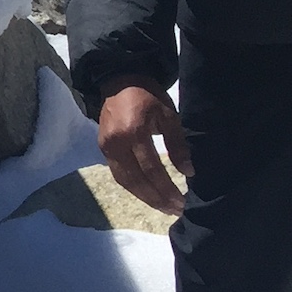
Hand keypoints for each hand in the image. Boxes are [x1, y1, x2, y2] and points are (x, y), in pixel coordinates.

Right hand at [98, 81, 192, 215]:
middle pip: (136, 180)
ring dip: (144, 197)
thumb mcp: (168, 116)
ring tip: (163, 207)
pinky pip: (118, 174)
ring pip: (125, 181)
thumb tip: (188, 172)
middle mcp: (117, 143)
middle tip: (174, 210)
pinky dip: (133, 187)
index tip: (182, 201)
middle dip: (157, 198)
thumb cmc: (148, 96)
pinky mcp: (103, 149)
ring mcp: (106, 147)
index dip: (167, 188)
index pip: (152, 169)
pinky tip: (147, 193)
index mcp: (134, 132)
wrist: (119, 81)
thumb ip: (177, 145)